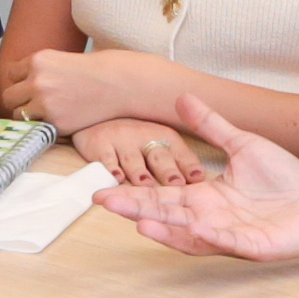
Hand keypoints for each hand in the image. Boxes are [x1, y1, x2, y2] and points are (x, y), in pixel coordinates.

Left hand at [20, 44, 181, 139]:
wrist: (118, 85)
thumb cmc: (92, 72)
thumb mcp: (59, 59)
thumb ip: (38, 70)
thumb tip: (17, 83)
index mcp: (38, 60)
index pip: (11, 74)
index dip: (21, 81)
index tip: (30, 86)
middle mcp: (37, 80)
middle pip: (9, 95)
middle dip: (19, 99)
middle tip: (34, 102)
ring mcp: (45, 103)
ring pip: (18, 114)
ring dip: (29, 114)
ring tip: (46, 112)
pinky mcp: (55, 122)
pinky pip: (36, 127)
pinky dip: (43, 125)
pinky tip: (57, 119)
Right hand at [75, 114, 210, 186]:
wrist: (99, 114)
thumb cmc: (135, 139)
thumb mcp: (161, 142)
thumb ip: (181, 160)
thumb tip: (199, 179)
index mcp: (166, 137)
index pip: (181, 154)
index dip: (189, 166)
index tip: (198, 177)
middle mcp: (146, 137)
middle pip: (159, 157)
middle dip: (167, 171)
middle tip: (176, 183)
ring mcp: (122, 141)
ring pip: (133, 161)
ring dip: (140, 173)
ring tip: (145, 183)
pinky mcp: (99, 146)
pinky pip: (105, 159)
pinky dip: (110, 168)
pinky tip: (116, 178)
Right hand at [92, 97, 298, 261]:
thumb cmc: (287, 178)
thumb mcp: (243, 144)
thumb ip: (211, 125)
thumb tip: (183, 97)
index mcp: (207, 199)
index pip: (164, 196)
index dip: (136, 192)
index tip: (105, 186)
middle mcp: (213, 221)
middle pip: (168, 216)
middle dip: (137, 210)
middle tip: (105, 202)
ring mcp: (233, 237)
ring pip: (192, 235)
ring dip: (166, 230)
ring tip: (138, 222)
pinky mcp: (256, 247)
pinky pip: (230, 242)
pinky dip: (212, 236)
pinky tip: (196, 226)